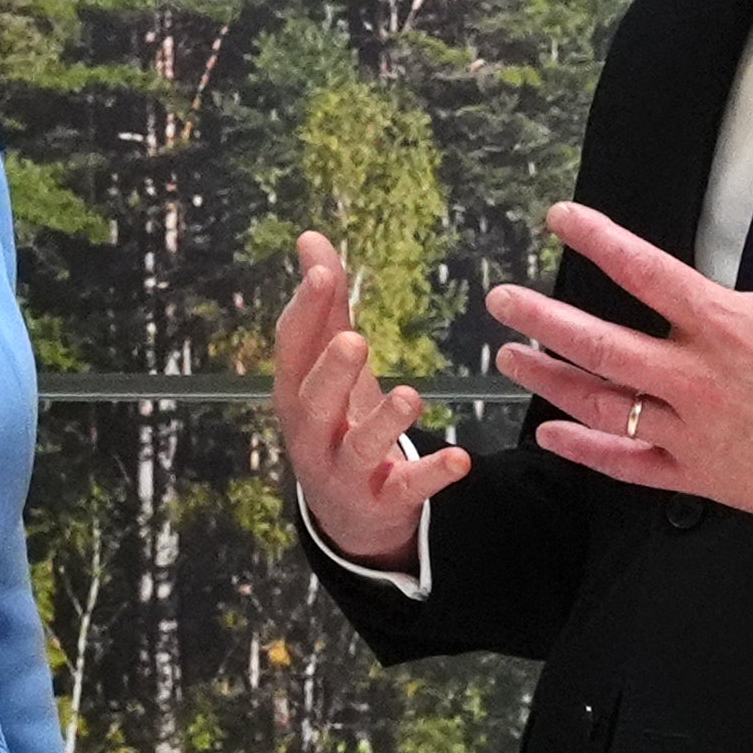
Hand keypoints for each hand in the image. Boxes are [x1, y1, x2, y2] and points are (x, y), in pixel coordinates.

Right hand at [272, 231, 470, 565]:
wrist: (344, 517)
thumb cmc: (335, 423)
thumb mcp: (327, 367)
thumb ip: (324, 305)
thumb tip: (309, 236)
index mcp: (295, 393)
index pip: (292, 349)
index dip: (305, 311)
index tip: (321, 271)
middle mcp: (311, 434)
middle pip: (314, 403)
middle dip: (332, 372)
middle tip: (354, 340)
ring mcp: (345, 472)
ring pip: (359, 449)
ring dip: (384, 424)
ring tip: (410, 396)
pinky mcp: (383, 501)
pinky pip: (407, 489)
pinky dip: (432, 475)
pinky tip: (460, 459)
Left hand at [488, 159, 752, 522]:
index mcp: (726, 323)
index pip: (644, 271)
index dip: (597, 238)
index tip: (559, 217)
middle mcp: (698, 376)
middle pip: (601, 343)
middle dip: (542, 318)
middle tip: (501, 300)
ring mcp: (692, 429)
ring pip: (602, 403)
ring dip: (549, 379)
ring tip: (509, 357)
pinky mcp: (696, 473)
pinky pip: (627, 463)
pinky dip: (584, 450)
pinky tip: (549, 432)